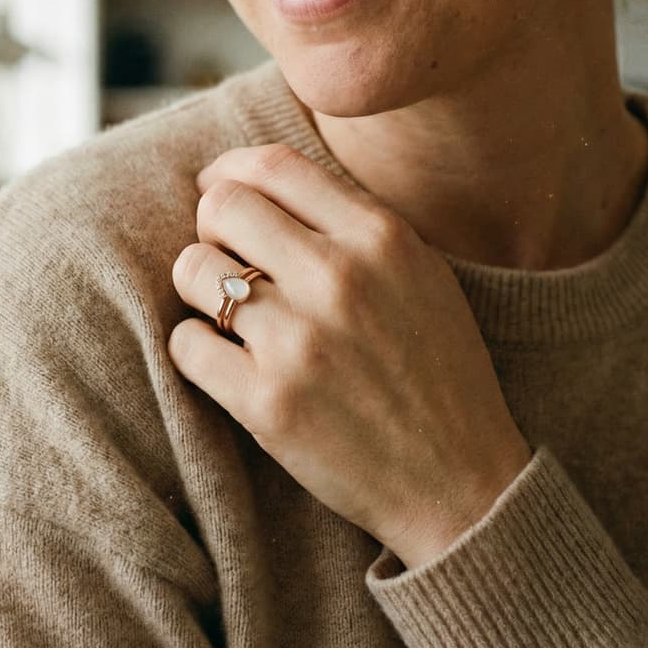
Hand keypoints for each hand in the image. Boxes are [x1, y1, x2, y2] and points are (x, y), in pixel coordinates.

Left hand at [169, 144, 531, 568]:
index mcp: (381, 237)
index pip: (273, 165)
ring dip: (200, 289)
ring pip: (192, 269)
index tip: (215, 189)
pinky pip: (185, 344)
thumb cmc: (435, 370)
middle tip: (224, 258)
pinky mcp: (267, 403)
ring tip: (228, 315)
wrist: (462, 483)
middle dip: (211, 228)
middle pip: (223, 206)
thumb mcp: (419, 272)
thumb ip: (350, 220)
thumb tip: (258, 179)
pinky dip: (196, 349)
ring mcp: (301, 341)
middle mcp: (339, 278)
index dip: (230, 170)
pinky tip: (226, 362)